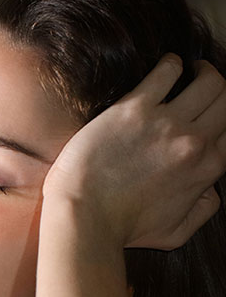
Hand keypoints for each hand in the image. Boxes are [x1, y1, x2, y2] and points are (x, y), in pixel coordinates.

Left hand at [43, 55, 225, 249]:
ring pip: (209, 82)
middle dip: (218, 90)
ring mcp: (166, 123)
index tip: (209, 115)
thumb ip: (202, 210)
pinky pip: (167, 71)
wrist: (84, 216)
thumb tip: (211, 190)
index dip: (221, 122)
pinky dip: (173, 64)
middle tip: (204, 82)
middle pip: (225, 101)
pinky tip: (168, 65)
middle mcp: (194, 143)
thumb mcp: (176, 233)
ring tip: (192, 69)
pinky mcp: (135, 108)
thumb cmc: (122, 229)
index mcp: (207, 169)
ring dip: (204, 71)